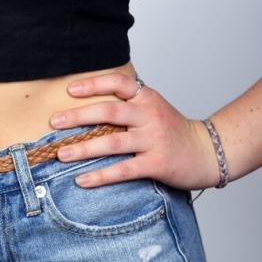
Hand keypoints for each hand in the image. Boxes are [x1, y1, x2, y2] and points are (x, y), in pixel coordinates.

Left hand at [49, 73, 219, 190]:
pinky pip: (123, 170)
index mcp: (146, 97)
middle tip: (54, 121)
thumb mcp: (152, 106)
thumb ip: (127, 102)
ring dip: (83, 148)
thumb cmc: (171, 128)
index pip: (118, 82)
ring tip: (61, 153)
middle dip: (78, 116)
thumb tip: (88, 100)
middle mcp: (149, 115)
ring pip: (112, 142)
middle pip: (109, 111)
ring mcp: (153, 140)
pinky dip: (101, 175)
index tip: (70, 90)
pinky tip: (82, 179)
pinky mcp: (157, 163)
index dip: (93, 84)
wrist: (206, 152)